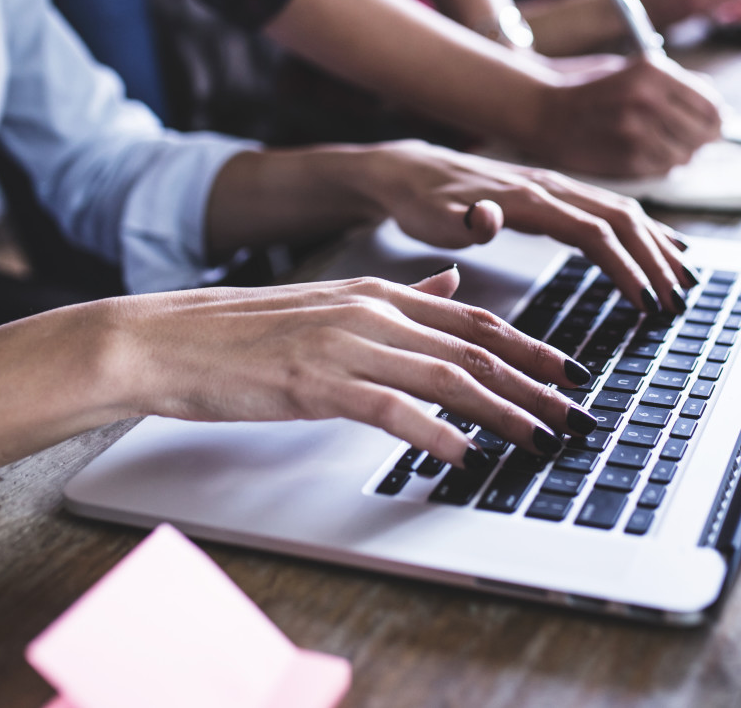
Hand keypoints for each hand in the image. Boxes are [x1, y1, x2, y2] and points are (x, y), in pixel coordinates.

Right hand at [120, 269, 597, 468]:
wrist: (165, 339)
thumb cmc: (240, 332)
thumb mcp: (328, 301)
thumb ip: (396, 296)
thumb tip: (451, 284)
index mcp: (374, 292)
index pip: (470, 316)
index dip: (527, 346)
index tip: (567, 371)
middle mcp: (369, 312)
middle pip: (472, 348)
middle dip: (533, 384)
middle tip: (575, 414)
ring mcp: (344, 346)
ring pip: (445, 377)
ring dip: (502, 412)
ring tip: (540, 438)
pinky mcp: (316, 383)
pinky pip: (391, 410)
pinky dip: (435, 434)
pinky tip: (464, 456)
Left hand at [361, 139, 693, 311]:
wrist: (411, 171)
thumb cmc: (422, 202)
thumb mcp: (433, 216)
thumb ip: (464, 219)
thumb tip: (487, 217)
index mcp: (530, 199)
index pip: (594, 233)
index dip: (625, 266)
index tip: (647, 303)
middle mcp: (553, 188)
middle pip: (621, 221)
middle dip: (655, 262)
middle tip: (678, 303)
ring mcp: (558, 187)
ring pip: (623, 212)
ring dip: (656, 245)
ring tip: (684, 281)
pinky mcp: (557, 192)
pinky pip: (612, 208)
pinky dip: (644, 229)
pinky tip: (666, 246)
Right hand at [524, 54, 722, 177]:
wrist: (545, 112)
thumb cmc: (592, 89)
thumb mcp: (635, 71)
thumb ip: (677, 85)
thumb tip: (718, 103)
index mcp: (654, 72)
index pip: (711, 105)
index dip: (716, 118)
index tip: (713, 123)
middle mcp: (649, 100)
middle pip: (704, 134)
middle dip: (702, 138)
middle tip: (691, 137)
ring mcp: (637, 132)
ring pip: (686, 155)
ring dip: (681, 153)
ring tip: (663, 143)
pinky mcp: (627, 159)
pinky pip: (664, 168)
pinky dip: (662, 164)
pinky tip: (646, 152)